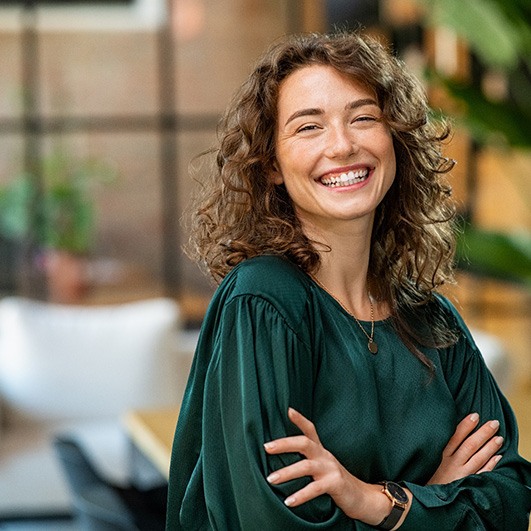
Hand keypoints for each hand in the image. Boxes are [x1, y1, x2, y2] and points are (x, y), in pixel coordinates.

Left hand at [264, 408, 409, 525]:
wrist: (361, 497)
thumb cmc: (334, 480)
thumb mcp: (321, 465)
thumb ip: (306, 458)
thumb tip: (281, 454)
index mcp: (320, 450)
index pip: (310, 430)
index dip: (299, 419)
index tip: (288, 410)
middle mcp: (325, 456)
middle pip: (304, 443)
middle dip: (284, 444)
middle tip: (266, 447)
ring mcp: (330, 469)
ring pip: (306, 466)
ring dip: (286, 473)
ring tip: (270, 479)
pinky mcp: (335, 484)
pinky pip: (315, 488)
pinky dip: (301, 495)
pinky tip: (288, 501)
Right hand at [428, 413, 502, 484]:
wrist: (427, 498)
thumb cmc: (427, 474)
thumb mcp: (428, 458)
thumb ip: (437, 445)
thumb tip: (446, 428)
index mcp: (441, 454)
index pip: (455, 436)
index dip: (466, 425)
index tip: (475, 415)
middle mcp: (452, 463)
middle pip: (470, 445)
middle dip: (483, 433)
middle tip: (494, 423)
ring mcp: (461, 475)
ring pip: (478, 458)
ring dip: (490, 447)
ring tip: (499, 438)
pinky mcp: (466, 484)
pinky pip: (482, 474)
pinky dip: (490, 465)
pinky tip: (498, 457)